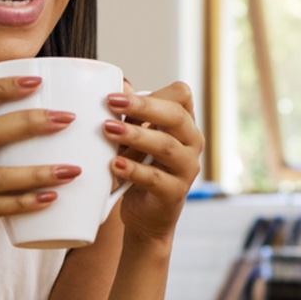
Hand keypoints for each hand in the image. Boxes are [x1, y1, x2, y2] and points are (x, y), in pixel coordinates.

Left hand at [102, 82, 203, 244]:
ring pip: (166, 146)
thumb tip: (120, 83)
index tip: (115, 94)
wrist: (145, 216)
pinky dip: (133, 170)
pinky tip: (114, 164)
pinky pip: (156, 178)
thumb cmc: (138, 168)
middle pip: (176, 116)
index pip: (181, 95)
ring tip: (108, 130)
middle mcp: (191, 142)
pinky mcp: (175, 192)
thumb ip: (128, 113)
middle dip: (142, 107)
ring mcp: (187, 168)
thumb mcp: (130, 138)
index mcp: (183, 123)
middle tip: (111, 103)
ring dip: (135, 135)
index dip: (152, 92)